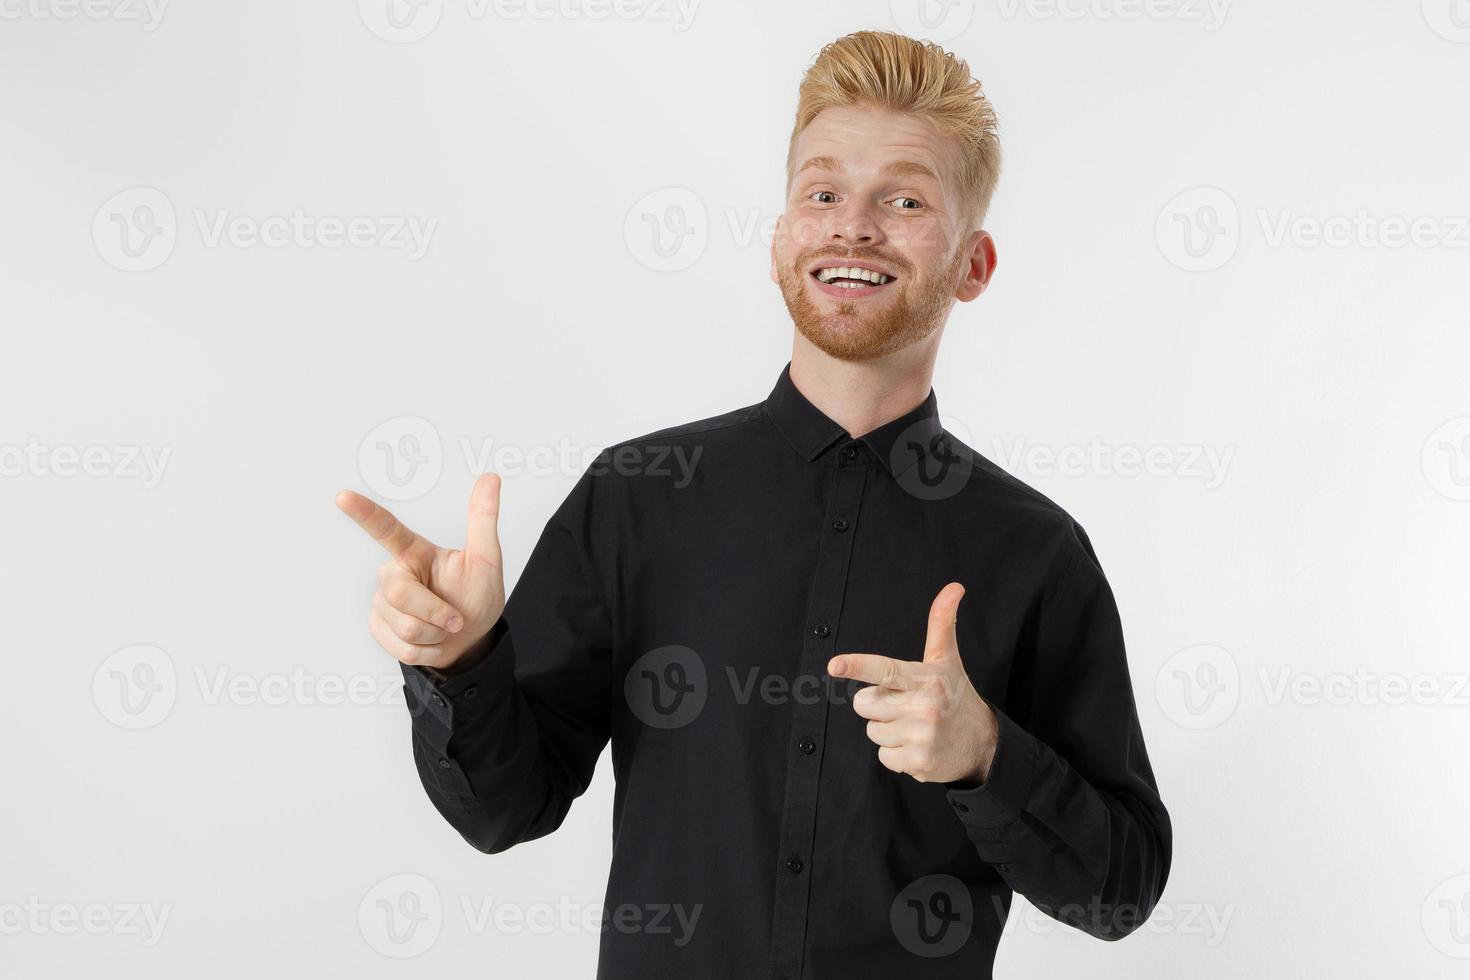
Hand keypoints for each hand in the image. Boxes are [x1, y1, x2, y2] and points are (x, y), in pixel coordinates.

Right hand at [336, 473, 505, 671]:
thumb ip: (483, 518)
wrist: (470, 640)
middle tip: (455, 618)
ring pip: (403, 626)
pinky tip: (431, 641)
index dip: (364, 513)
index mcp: (415, 552)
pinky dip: (426, 651)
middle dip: (435, 612)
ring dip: (434, 634)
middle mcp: (393, 574)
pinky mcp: (378, 627)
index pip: (386, 530)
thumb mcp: (487, 559)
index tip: (343, 497)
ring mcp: (383, 602)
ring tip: (443, 628)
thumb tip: (491, 477)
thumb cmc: (476, 597)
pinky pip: (401, 648)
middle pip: (399, 593)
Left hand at [828, 582, 998, 783]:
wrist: (983, 744)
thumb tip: (954, 586)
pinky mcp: (918, 763)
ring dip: (888, 730)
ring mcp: (920, 737)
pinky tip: (917, 746)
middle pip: (864, 704)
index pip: (885, 669)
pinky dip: (896, 754)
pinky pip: (883, 757)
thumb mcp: (947, 660)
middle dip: (877, 704)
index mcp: (924, 679)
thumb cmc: (956, 695)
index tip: (834, 665)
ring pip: (872, 731)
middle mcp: (923, 707)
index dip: (858, 665)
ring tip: (914, 726)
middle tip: (904, 704)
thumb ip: (941, 623)